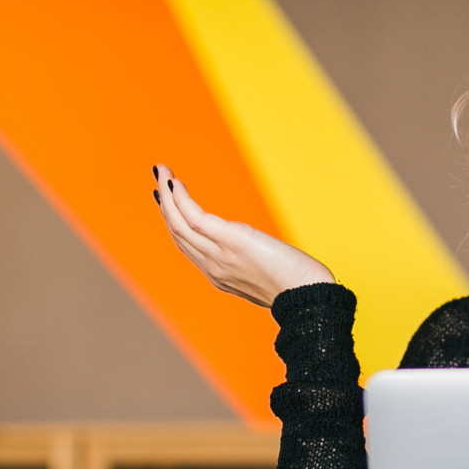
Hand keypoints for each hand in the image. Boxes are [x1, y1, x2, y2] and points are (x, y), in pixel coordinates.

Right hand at [152, 164, 333, 305]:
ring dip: (167, 195)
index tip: (168, 201)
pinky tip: (176, 182)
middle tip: (159, 178)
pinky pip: (195, 218)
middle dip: (166, 204)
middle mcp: (213, 267)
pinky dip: (181, 199)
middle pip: (178, 233)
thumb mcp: (268, 276)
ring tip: (161, 171)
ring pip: (179, 224)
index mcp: (220, 276)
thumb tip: (257, 250)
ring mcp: (219, 256)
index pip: (188, 246)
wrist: (308, 298)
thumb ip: (253, 264)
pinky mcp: (231, 241)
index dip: (174, 222)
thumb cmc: (300, 287)